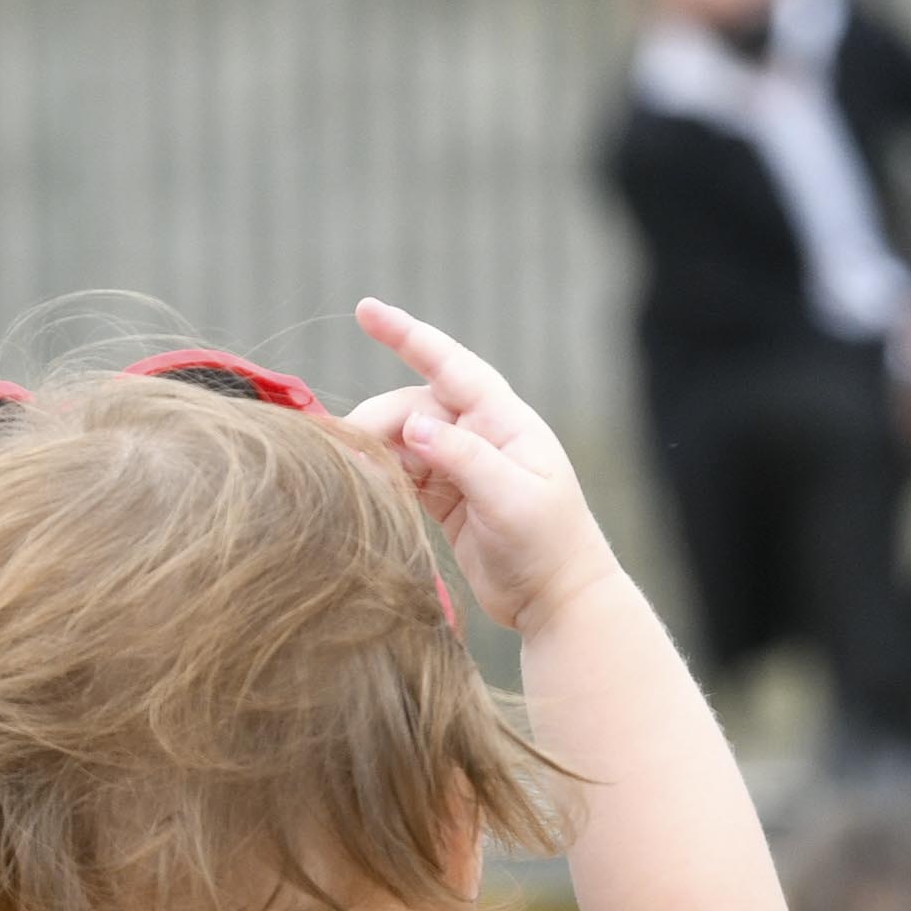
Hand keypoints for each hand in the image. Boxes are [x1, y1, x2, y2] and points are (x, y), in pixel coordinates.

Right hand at [347, 299, 622, 629]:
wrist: (559, 600)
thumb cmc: (548, 545)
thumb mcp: (510, 499)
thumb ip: (463, 459)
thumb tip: (414, 426)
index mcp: (505, 421)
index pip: (450, 365)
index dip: (407, 336)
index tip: (366, 310)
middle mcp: (482, 434)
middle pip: (413, 408)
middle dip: (377, 423)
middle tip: (351, 455)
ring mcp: (463, 465)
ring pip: (403, 439)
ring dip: (375, 449)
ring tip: (351, 471)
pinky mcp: (448, 497)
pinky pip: (404, 471)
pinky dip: (381, 474)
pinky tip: (363, 485)